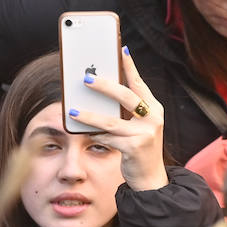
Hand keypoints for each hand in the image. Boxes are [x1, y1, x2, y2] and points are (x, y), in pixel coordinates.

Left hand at [69, 47, 168, 191]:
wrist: (151, 178)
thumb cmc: (140, 148)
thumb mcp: (138, 126)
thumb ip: (126, 111)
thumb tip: (99, 93)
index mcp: (154, 109)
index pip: (140, 84)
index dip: (130, 66)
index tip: (120, 49)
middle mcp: (153, 119)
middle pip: (126, 97)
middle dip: (105, 86)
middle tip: (86, 78)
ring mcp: (145, 134)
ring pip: (111, 121)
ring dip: (89, 115)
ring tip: (72, 109)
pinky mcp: (134, 148)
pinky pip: (107, 139)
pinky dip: (93, 135)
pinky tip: (81, 131)